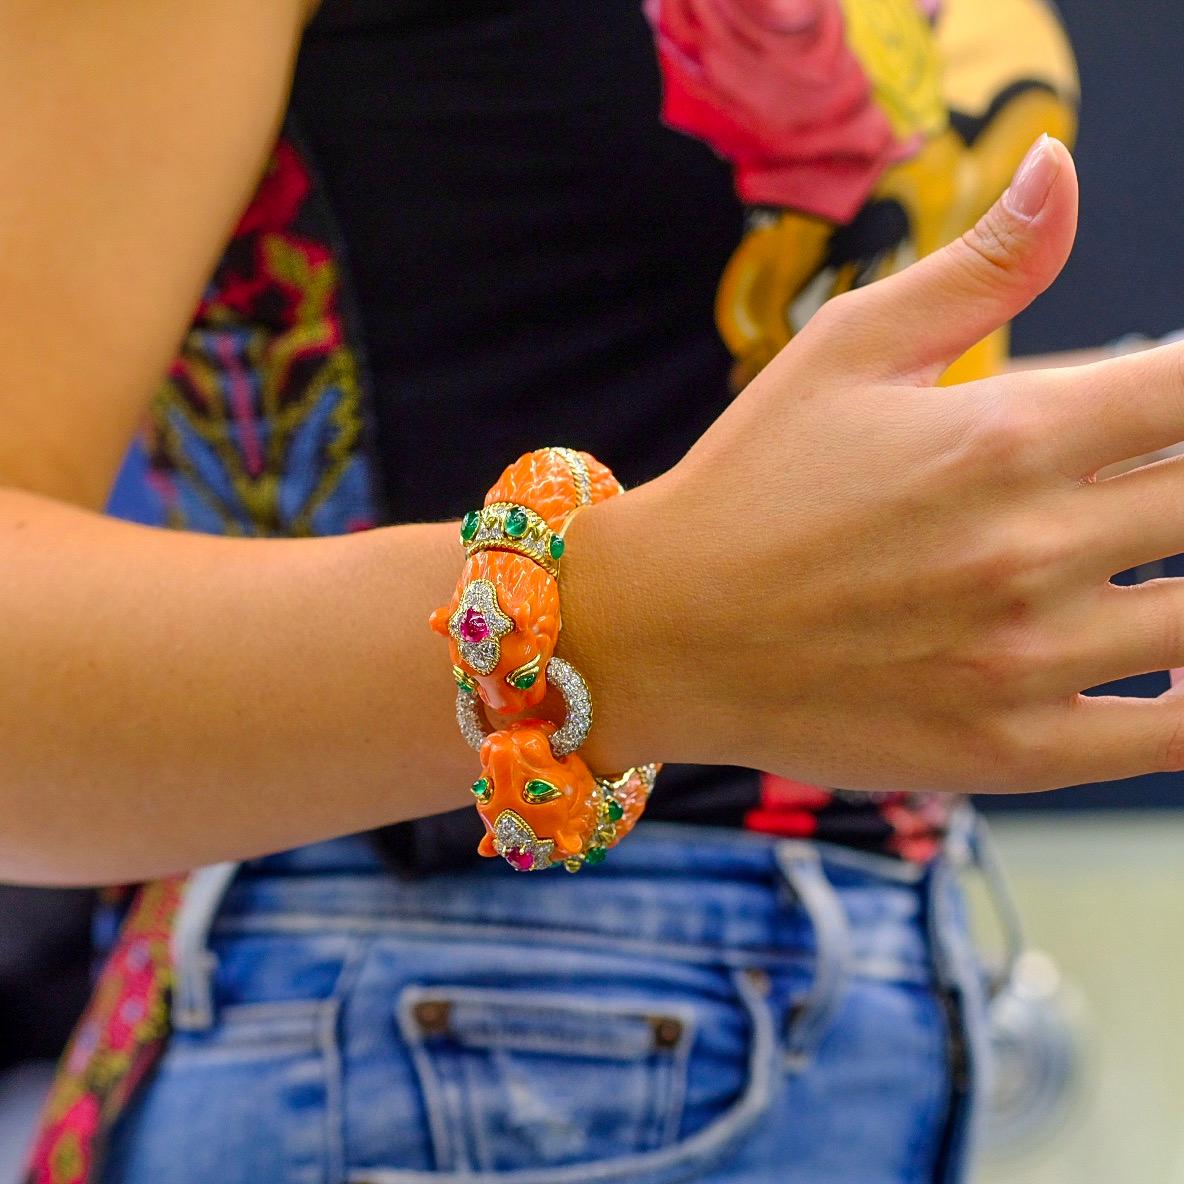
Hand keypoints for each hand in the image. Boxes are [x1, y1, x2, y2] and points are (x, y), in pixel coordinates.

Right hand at [569, 136, 1183, 792]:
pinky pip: (1168, 738)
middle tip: (1155, 478)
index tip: (1175, 397)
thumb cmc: (747, 483)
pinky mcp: (1010, 751)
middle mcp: (1032, 547)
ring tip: (1150, 553)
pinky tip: (1172, 666)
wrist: (659, 632)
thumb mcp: (842, 350)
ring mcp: (1027, 660)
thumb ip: (976, 265)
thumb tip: (1062, 163)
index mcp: (1005, 434)